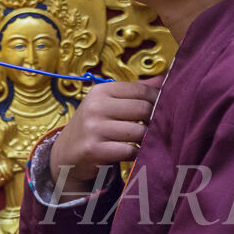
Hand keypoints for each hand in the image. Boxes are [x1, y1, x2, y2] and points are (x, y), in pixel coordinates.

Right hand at [49, 79, 160, 198]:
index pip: (140, 90)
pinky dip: (137, 154)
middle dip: (155, 119)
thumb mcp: (108, 103)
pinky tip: (134, 153)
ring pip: (139, 131)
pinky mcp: (94, 150)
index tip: (166, 107)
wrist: (66, 154)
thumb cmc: (94, 126)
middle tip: (159, 127)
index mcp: (101, 91)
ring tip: (147, 140)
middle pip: (143, 109)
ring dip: (147, 139)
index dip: (158, 98)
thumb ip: (134, 92)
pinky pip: (129, 151)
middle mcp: (95, 106)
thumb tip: (164, 79)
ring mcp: (93, 128)